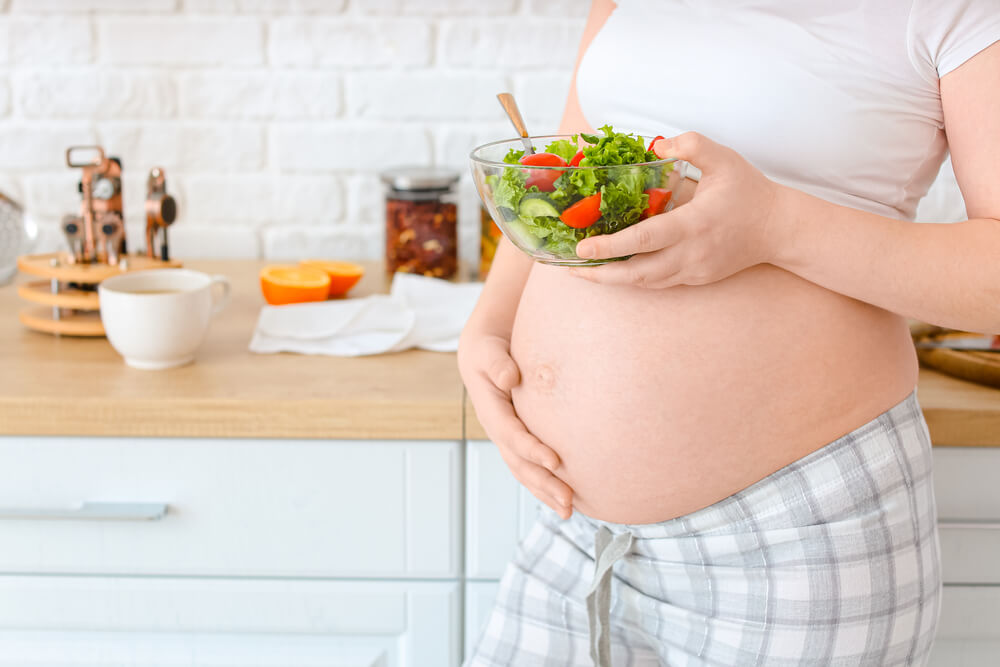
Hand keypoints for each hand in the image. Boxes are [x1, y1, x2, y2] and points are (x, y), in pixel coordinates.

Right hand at [457, 331, 573, 518]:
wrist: (485, 349)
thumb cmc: (488, 347)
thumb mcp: (487, 350)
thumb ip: (497, 363)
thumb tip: (509, 378)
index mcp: (489, 409)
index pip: (510, 434)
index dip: (531, 449)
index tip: (555, 461)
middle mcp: (498, 428)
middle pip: (519, 463)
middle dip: (543, 483)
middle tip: (568, 501)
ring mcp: (507, 436)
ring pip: (525, 470)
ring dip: (545, 491)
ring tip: (569, 510)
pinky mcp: (519, 438)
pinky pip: (531, 465)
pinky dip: (546, 483)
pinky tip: (567, 497)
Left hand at [570, 132, 782, 288]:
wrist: (780, 228)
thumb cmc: (749, 191)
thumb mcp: (724, 158)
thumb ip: (691, 145)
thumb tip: (655, 145)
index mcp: (694, 224)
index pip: (645, 239)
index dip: (611, 246)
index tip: (582, 247)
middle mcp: (691, 253)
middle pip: (638, 273)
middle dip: (600, 274)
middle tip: (569, 267)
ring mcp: (694, 270)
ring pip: (646, 283)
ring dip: (613, 280)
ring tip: (584, 270)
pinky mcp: (696, 278)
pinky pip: (659, 282)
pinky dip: (634, 278)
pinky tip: (615, 270)